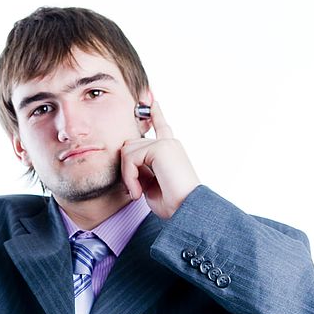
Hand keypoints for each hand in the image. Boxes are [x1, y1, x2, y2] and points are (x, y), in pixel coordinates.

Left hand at [120, 101, 200, 218]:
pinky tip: (138, 192)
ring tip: (137, 193)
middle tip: (134, 191)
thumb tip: (128, 160)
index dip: (156, 114)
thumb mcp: (151, 185)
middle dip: (126, 168)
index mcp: (170, 151)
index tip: (152, 102)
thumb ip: (141, 168)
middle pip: (130, 144)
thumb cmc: (172, 204)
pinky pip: (130, 158)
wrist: (187, 211)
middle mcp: (169, 143)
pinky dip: (129, 177)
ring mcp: (166, 143)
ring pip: (127, 150)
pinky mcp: (161, 147)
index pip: (161, 127)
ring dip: (127, 175)